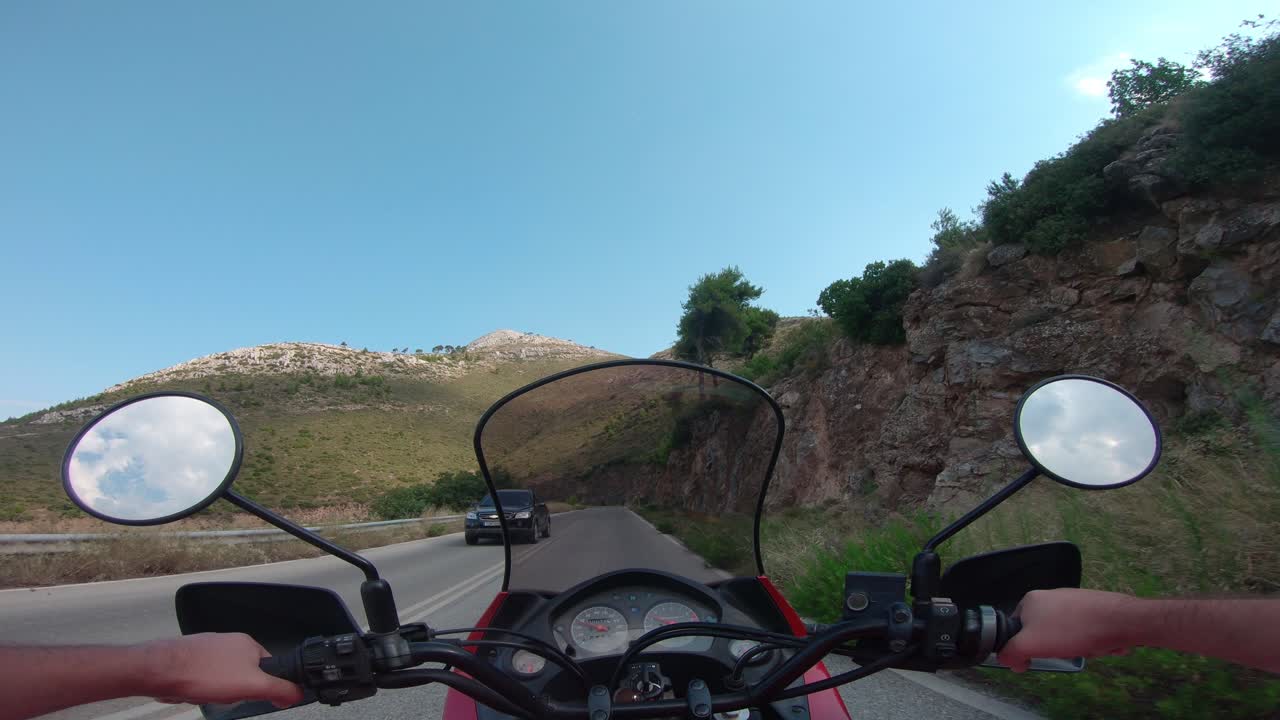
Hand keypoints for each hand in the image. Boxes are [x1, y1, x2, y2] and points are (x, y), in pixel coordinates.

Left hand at [143, 633, 303, 707]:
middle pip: (246, 674)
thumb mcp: (252, 685)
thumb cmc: (203, 673)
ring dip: (218, 691)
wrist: (161, 670)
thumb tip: (297, 694)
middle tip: (228, 696)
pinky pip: (205, 679)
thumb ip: (279, 689)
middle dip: (237, 691)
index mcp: (249, 644)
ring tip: (208, 693)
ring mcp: (210, 650)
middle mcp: (230, 643)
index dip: (264, 685)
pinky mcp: (192, 659)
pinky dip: (202, 688)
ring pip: (224, 679)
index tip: (255, 695)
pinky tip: (196, 691)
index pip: (269, 667)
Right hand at [998, 589, 1136, 672]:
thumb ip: (1010, 652)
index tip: (1035, 658)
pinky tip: (1098, 643)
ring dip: (1075, 647)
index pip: (1015, 629)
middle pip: (1042, 634)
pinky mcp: (1090, 608)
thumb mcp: (1030, 644)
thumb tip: (1007, 660)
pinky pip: (1083, 632)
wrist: (1118, 620)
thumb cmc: (1071, 629)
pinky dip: (1089, 642)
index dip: (1023, 648)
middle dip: (1055, 649)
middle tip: (1065, 651)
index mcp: (1030, 600)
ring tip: (1086, 646)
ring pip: (1064, 636)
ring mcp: (1071, 601)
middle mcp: (1049, 597)